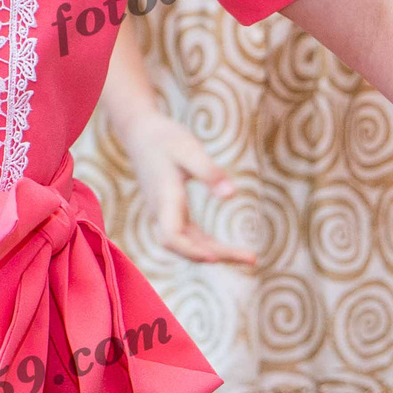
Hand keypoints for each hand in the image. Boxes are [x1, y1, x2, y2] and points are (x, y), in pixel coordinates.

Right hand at [120, 110, 250, 265]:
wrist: (140, 133)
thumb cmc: (165, 139)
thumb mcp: (189, 150)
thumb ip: (209, 172)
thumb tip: (231, 196)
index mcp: (164, 200)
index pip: (171, 237)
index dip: (191, 251)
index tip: (215, 258)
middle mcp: (162, 212)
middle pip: (185, 246)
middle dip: (217, 255)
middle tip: (252, 259)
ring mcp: (165, 214)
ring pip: (188, 243)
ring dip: (216, 252)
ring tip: (248, 256)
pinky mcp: (171, 210)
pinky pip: (188, 235)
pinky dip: (207, 243)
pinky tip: (225, 248)